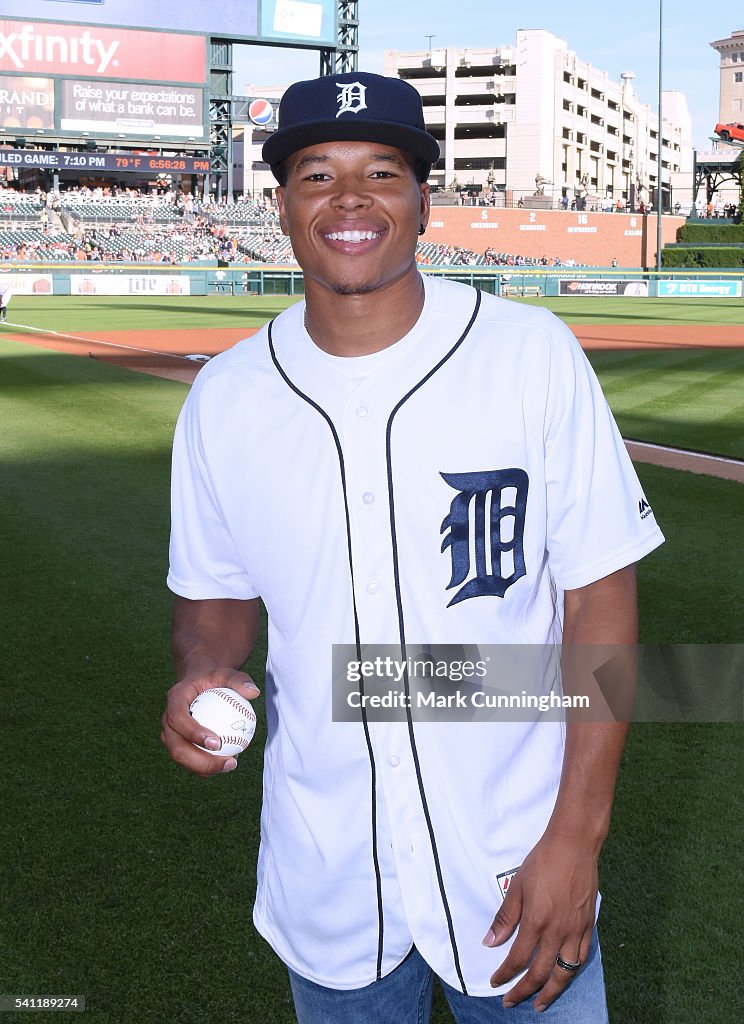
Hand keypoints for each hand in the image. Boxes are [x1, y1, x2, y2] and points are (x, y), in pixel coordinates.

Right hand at [160, 668, 259, 776]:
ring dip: (205, 768)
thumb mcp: (227, 674)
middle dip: (200, 761)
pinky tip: (228, 764)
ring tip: (232, 765)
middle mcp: (168, 719)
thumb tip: (254, 692)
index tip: (217, 743)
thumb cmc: (214, 679)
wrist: (199, 685)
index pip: (178, 718)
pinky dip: (207, 767)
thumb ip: (240, 680)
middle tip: (228, 762)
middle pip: (176, 746)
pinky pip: (190, 761)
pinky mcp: (177, 744)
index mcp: (175, 699)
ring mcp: (170, 735)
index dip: (193, 733)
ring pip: (182, 758)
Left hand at [482, 833, 598, 1011]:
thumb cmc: (543, 861)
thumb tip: (490, 941)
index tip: (496, 983)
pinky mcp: (589, 925)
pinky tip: (565, 975)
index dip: (505, 975)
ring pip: (565, 972)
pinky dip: (571, 971)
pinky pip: (582, 957)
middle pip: (541, 973)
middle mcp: (558, 931)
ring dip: (552, 991)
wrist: (574, 845)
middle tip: (513, 1002)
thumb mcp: (518, 886)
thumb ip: (505, 916)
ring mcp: (576, 930)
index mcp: (536, 921)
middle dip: (525, 991)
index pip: (518, 959)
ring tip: (541, 1002)